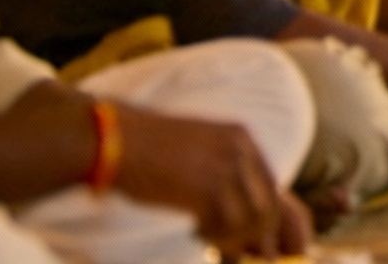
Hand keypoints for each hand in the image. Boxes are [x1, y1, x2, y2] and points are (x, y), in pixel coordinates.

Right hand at [106, 101, 310, 260]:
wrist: (116, 140)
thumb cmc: (149, 150)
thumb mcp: (200, 149)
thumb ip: (225, 171)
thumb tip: (243, 212)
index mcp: (241, 138)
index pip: (271, 185)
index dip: (266, 216)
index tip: (255, 237)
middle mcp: (240, 152)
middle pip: (268, 206)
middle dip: (256, 235)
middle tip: (235, 249)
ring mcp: (225, 170)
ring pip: (250, 221)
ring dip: (233, 238)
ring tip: (208, 237)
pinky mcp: (206, 192)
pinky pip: (225, 228)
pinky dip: (214, 238)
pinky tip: (194, 231)